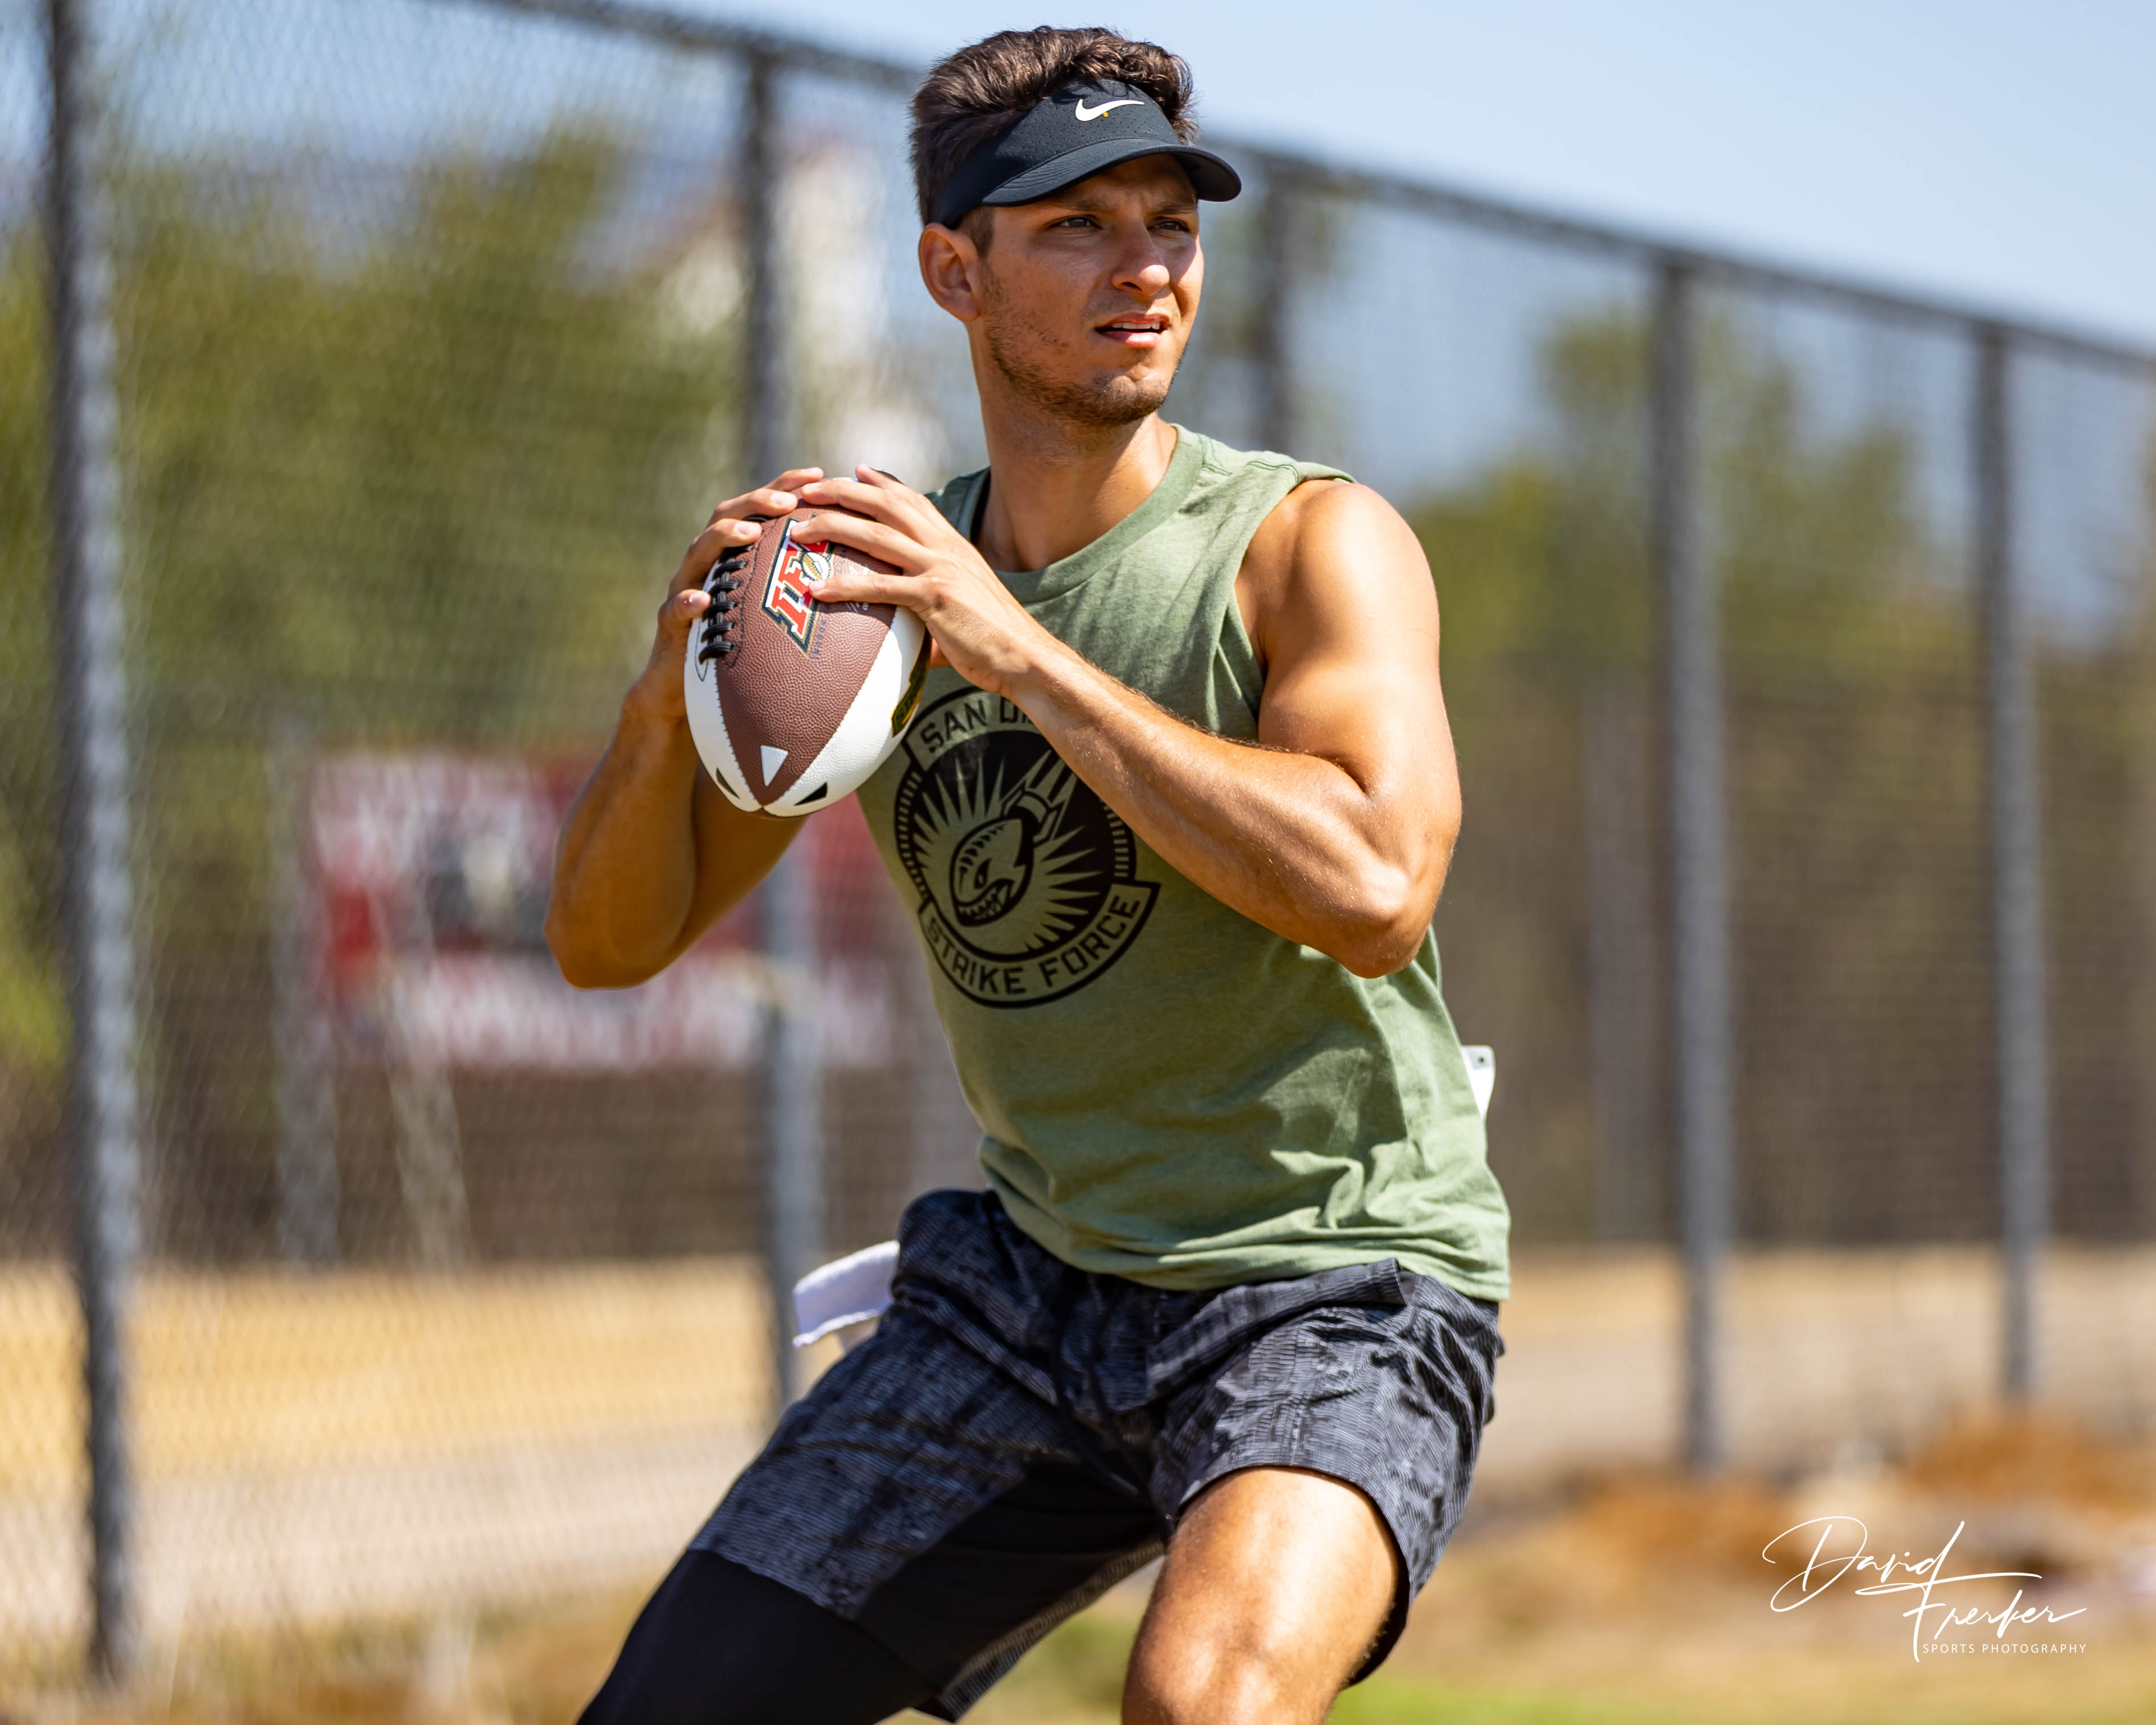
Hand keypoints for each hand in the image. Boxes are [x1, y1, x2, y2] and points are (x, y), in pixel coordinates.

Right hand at [626, 468, 826, 721]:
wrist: (684, 691)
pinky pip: (674, 609)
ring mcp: (685, 588)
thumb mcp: (774, 618)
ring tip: (751, 531)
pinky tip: (701, 601)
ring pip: (698, 551)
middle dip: (757, 500)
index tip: (819, 474)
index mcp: (735, 555)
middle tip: (789, 501)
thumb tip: (862, 586)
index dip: (786, 486)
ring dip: (724, 536)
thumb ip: (803, 594)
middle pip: (726, 515)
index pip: (760, 509)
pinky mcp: (669, 624)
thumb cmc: (740, 652)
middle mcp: (708, 563)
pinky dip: (688, 602)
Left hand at [789, 467, 1067, 699]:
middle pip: (887, 505)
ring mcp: (941, 568)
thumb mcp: (961, 609)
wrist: (1026, 656)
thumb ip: (929, 609)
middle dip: (844, 492)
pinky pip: (882, 586)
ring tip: (799, 530)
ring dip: (833, 528)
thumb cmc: (994, 641)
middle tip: (808, 490)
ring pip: (877, 535)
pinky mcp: (936, 597)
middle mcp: (945, 547)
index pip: (914, 500)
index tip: (855, 470)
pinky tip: (816, 591)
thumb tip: (909, 635)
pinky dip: (845, 586)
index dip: (883, 482)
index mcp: (954, 544)